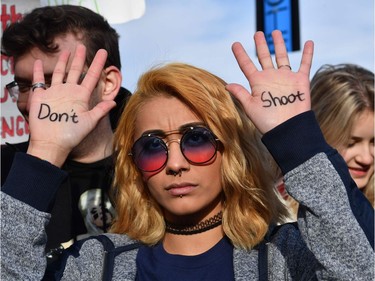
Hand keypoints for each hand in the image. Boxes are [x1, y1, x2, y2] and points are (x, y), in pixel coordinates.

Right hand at [27, 44, 115, 166]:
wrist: (52, 143)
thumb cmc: (72, 134)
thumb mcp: (89, 122)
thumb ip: (100, 110)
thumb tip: (114, 101)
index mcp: (81, 96)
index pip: (92, 76)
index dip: (98, 64)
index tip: (103, 52)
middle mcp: (69, 92)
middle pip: (75, 71)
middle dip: (79, 59)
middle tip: (82, 46)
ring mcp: (55, 93)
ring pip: (59, 73)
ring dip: (62, 62)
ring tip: (66, 52)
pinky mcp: (41, 96)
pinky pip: (38, 81)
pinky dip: (38, 71)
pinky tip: (39, 62)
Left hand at [226, 30, 313, 133]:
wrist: (287, 128)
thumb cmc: (267, 121)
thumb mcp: (250, 107)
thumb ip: (241, 94)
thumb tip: (227, 84)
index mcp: (257, 83)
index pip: (247, 65)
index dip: (241, 55)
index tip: (235, 44)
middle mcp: (270, 78)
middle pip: (265, 57)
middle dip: (261, 45)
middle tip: (258, 33)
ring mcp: (285, 78)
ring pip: (282, 57)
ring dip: (279, 44)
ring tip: (275, 32)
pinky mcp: (300, 81)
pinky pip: (305, 64)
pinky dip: (308, 53)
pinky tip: (309, 42)